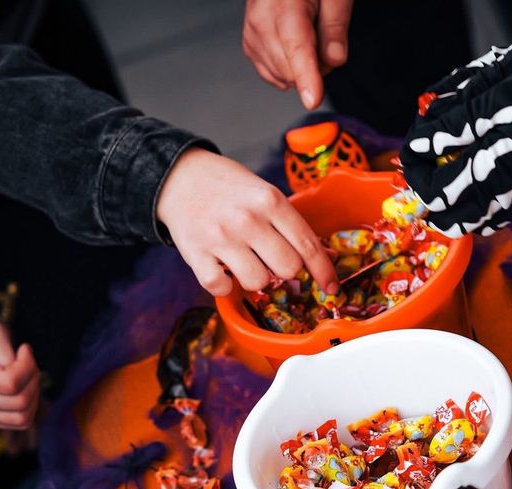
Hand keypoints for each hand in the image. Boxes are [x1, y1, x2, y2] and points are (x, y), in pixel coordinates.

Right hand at [0, 310, 39, 429]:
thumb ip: (2, 347)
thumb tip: (15, 369)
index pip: (9, 383)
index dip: (27, 366)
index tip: (25, 349)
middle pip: (19, 402)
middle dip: (33, 378)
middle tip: (28, 360)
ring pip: (22, 418)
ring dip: (33, 394)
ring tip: (26, 374)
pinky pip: (21, 422)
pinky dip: (30, 405)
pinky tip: (23, 386)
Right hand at [156, 147, 337, 294]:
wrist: (180, 177)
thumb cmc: (228, 189)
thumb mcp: (264, 194)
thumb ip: (290, 224)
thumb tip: (326, 258)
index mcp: (270, 201)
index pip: (308, 245)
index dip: (324, 271)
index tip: (331, 287)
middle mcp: (247, 219)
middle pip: (287, 268)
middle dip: (285, 271)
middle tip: (272, 261)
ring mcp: (221, 237)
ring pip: (258, 283)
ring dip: (256, 279)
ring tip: (245, 262)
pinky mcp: (196, 254)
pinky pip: (221, 288)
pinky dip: (224, 286)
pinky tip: (223, 270)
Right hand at [242, 0, 353, 108]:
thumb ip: (335, 27)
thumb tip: (334, 61)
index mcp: (285, 4)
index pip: (297, 47)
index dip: (307, 76)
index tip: (313, 99)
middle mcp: (261, 20)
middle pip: (291, 68)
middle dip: (316, 67)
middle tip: (324, 38)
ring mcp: (251, 33)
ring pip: (282, 76)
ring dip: (302, 69)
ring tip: (309, 37)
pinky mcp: (249, 45)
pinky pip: (273, 75)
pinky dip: (289, 70)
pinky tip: (296, 50)